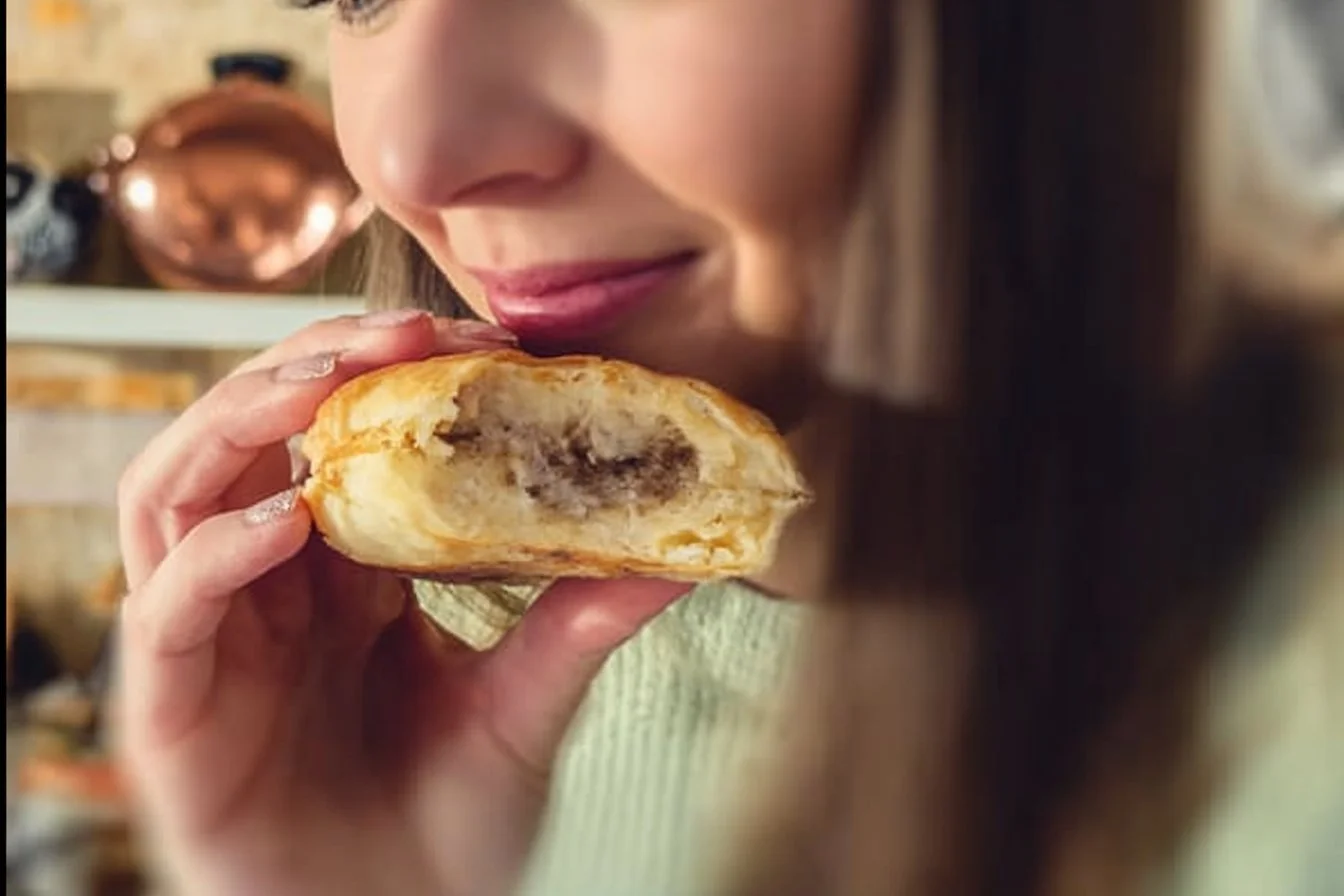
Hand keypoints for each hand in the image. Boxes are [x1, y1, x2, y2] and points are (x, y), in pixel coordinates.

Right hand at [112, 309, 689, 895]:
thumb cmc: (445, 834)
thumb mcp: (523, 712)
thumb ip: (578, 628)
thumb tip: (679, 554)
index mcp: (341, 574)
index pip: (339, 439)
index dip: (393, 374)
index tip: (479, 336)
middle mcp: (267, 590)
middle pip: (245, 435)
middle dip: (311, 364)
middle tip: (406, 329)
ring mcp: (213, 643)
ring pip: (174, 490)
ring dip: (240, 419)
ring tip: (327, 383)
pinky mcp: (174, 712)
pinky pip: (166, 606)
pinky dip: (215, 552)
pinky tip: (288, 521)